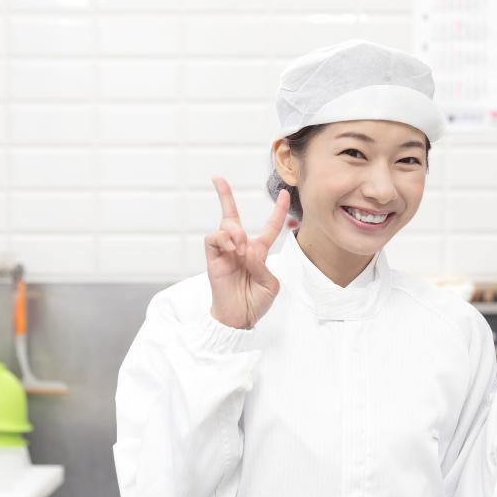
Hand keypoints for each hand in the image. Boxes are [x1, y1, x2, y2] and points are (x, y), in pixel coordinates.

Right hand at [205, 177, 289, 329]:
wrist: (239, 318)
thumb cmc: (256, 302)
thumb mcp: (270, 284)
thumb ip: (263, 265)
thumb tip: (247, 249)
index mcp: (259, 252)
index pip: (270, 227)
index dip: (278, 210)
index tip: (283, 193)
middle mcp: (240, 247)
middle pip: (232, 216)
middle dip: (224, 195)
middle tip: (217, 179)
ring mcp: (225, 251)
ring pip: (226, 225)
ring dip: (236, 233)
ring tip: (240, 250)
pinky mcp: (213, 258)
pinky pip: (214, 237)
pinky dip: (224, 239)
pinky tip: (232, 249)